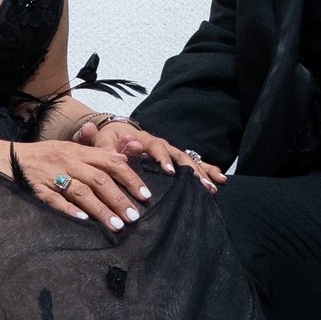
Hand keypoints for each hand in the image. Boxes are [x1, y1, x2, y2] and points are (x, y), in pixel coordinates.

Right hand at [0, 136, 153, 231]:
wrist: (7, 158)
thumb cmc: (43, 155)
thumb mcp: (70, 148)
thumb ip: (96, 155)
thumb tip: (123, 159)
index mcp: (78, 152)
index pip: (111, 163)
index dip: (130, 178)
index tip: (145, 195)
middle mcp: (68, 162)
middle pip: (99, 180)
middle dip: (119, 199)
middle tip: (134, 217)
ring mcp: (53, 176)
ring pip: (81, 192)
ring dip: (101, 209)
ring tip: (116, 226)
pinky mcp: (38, 189)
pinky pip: (55, 200)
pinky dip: (70, 210)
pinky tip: (83, 222)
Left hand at [76, 115, 223, 193]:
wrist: (114, 133)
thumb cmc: (107, 140)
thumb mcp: (102, 141)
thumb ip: (104, 143)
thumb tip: (113, 141)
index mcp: (143, 139)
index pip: (155, 147)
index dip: (163, 158)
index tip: (169, 172)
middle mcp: (160, 144)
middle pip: (179, 155)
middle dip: (191, 169)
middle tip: (200, 184)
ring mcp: (169, 151)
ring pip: (189, 160)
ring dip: (202, 172)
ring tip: (214, 186)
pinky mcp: (174, 159)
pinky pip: (193, 163)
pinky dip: (206, 169)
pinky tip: (219, 180)